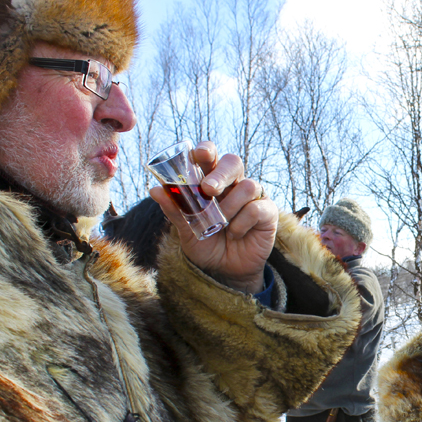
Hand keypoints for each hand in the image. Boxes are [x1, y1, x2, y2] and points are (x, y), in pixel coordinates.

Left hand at [150, 141, 276, 293]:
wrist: (225, 272)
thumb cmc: (206, 245)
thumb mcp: (186, 230)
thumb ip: (174, 210)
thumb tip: (155, 190)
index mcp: (211, 182)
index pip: (211, 156)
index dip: (207, 150)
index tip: (199, 154)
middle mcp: (233, 185)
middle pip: (233, 162)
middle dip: (221, 173)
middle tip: (208, 189)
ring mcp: (252, 197)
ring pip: (248, 185)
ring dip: (230, 206)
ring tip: (222, 224)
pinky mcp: (267, 212)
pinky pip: (257, 208)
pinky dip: (242, 222)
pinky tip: (235, 233)